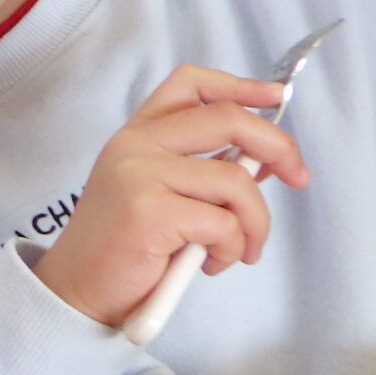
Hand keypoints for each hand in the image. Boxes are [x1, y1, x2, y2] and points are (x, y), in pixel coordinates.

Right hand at [32, 65, 310, 327]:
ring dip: (255, 224)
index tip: (276, 97)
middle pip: (228, 120)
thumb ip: (199, 169)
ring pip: (236, 182)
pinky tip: (209, 265)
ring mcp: (140, 175)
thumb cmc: (123, 248)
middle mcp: (135, 145)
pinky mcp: (150, 212)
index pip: (189, 84)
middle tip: (297, 176)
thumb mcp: (157, 193)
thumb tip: (264, 160)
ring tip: (238, 251)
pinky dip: (231, 249)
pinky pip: (224, 224)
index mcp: (136, 135)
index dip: (240, 86)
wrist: (77, 291)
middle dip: (279, 147)